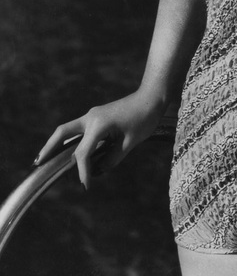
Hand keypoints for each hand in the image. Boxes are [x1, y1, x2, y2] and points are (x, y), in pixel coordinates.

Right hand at [34, 90, 165, 189]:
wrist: (152, 98)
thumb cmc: (144, 119)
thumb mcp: (130, 143)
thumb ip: (112, 159)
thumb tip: (98, 171)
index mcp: (98, 124)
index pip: (82, 153)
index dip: (82, 171)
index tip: (86, 185)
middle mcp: (91, 117)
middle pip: (63, 132)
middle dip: (49, 148)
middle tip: (37, 163)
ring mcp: (93, 115)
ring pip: (68, 129)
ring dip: (57, 142)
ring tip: (45, 158)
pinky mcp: (97, 116)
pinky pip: (79, 129)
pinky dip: (71, 140)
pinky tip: (69, 151)